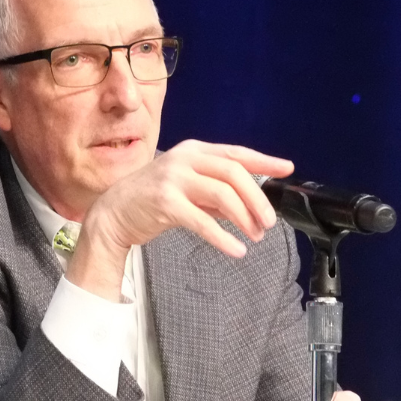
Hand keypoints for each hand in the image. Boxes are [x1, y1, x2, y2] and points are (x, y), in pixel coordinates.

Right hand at [68, 140, 292, 299]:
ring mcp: (174, 179)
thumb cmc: (154, 199)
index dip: (265, 161)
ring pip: (222, 194)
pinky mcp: (165, 202)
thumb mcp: (189, 186)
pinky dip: (223, 237)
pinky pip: (203, 221)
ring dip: (244, 217)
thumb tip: (254, 201)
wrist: (113, 212)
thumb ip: (217, 189)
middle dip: (257, 198)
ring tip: (256, 236)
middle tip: (269, 222)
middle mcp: (185, 159)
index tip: (287, 168)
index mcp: (194, 151)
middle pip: (234, 173)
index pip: (237, 153)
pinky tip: (236, 249)